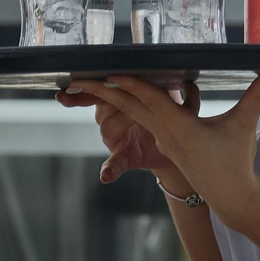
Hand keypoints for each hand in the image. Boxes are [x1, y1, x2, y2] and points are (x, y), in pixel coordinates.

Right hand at [57, 81, 199, 183]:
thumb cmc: (174, 116)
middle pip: (102, 107)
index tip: (70, 85)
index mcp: (121, 99)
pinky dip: (110, 169)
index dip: (83, 89)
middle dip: (112, 101)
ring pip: (107, 127)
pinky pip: (114, 164)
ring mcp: (114, 138)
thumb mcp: (176, 101)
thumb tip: (189, 84)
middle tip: (128, 99)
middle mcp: (111, 116)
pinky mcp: (123, 156)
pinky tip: (106, 176)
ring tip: (137, 119)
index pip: (99, 91)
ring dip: (120, 122)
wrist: (181, 146)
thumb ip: (177, 91)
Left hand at [72, 74, 259, 221]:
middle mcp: (166, 133)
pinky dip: (131, 105)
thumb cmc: (236, 162)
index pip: (151, 100)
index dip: (131, 83)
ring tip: (91, 84)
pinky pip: (144, 119)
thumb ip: (257, 96)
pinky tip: (125, 93)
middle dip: (103, 93)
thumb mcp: (245, 126)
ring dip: (111, 99)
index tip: (110, 70)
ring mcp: (164, 140)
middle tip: (78, 79)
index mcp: (179, 128)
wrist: (230, 197)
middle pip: (129, 107)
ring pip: (133, 113)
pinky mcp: (168, 144)